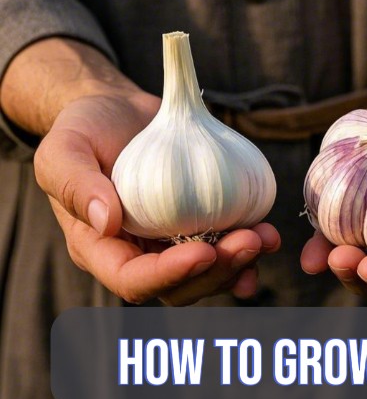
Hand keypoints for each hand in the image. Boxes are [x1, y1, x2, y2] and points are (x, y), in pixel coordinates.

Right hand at [34, 94, 279, 305]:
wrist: (121, 112)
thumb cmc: (87, 128)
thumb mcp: (65, 147)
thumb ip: (74, 182)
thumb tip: (106, 222)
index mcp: (101, 247)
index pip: (133, 280)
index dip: (168, 275)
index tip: (203, 252)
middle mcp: (139, 253)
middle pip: (180, 285)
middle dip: (217, 271)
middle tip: (248, 241)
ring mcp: (173, 241)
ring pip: (209, 273)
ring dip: (240, 263)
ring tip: (265, 237)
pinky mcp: (201, 223)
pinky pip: (226, 246)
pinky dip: (250, 247)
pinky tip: (269, 235)